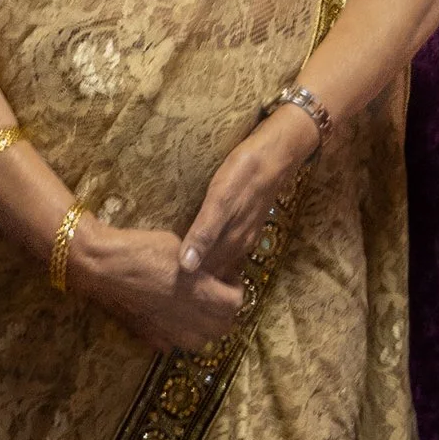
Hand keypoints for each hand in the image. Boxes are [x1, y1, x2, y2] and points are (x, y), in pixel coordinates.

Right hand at [71, 218, 245, 350]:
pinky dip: (177, 334)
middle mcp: (190, 319)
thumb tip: (213, 271)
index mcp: (202, 294)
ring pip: (201, 341)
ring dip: (204, 327)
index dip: (235, 289)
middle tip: (213, 294)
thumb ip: (202, 265)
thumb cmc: (143, 249)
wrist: (103, 266)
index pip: (236, 303)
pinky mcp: (151, 338)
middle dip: (223, 311)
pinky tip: (170, 317)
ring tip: (194, 308)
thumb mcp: (180, 247)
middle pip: (223, 326)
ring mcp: (170, 332)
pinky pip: (174, 345)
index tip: (225, 278)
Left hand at [178, 116, 315, 282]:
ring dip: (203, 265)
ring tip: (179, 269)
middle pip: (213, 269)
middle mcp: (239, 244)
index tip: (162, 285)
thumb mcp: (220, 201)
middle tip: (165, 282)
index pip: (205, 274)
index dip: (185, 282)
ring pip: (221, 258)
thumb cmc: (244, 173)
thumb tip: (186, 267)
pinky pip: (227, 245)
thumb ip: (204, 233)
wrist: (276, 153)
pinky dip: (213, 251)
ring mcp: (246, 233)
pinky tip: (202, 246)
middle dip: (193, 278)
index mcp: (231, 242)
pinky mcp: (248, 221)